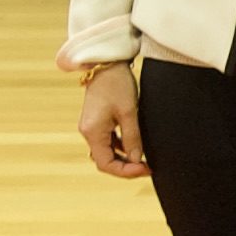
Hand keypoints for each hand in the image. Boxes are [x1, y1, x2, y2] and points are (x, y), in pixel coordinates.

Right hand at [77, 63, 148, 177]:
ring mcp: (91, 127)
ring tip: (144, 160)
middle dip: (126, 167)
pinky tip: (135, 147)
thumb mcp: (129, 112)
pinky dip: (120, 147)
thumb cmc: (117, 85)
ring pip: (106, 152)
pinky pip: (107, 142)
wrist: (106, 64)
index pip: (105, 163)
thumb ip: (133, 137)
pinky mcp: (97, 122)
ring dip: (123, 158)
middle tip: (148, 168)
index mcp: (92, 132)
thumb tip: (137, 159)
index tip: (145, 170)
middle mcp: (88, 132)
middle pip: (104, 160)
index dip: (125, 171)